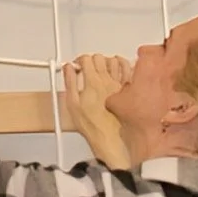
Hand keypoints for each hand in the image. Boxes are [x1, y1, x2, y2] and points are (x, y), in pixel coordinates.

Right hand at [63, 54, 132, 168]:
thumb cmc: (92, 125)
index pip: (86, 59)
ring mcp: (120, 85)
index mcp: (92, 82)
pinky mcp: (129, 91)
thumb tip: (68, 68)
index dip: (79, 60)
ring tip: (102, 67)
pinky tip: (119, 69)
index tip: (77, 66)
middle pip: (100, 57)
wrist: (109, 138)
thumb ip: (70, 82)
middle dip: (91, 60)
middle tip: (87, 67)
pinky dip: (124, 65)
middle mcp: (107, 81)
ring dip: (107, 61)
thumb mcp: (72, 103)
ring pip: (115, 61)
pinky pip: (129, 71)